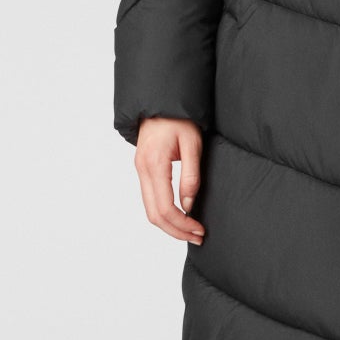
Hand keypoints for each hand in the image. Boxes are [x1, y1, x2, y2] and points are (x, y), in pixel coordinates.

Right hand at [134, 116, 205, 244]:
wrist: (161, 102)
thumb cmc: (179, 119)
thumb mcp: (193, 144)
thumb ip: (191, 176)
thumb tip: (189, 205)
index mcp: (154, 165)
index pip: (165, 207)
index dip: (183, 223)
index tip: (199, 230)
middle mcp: (143, 170)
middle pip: (154, 215)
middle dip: (176, 231)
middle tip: (198, 237)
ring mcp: (140, 171)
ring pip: (150, 210)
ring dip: (169, 225)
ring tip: (191, 231)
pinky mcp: (143, 170)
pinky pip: (150, 200)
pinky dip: (163, 214)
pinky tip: (180, 217)